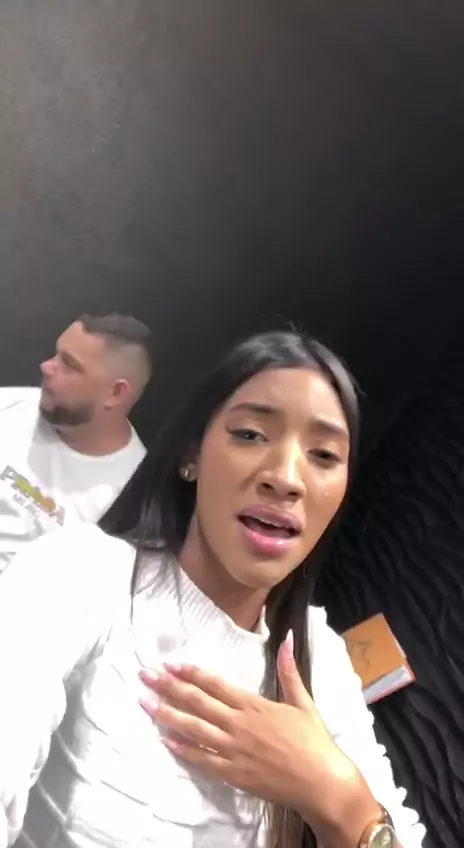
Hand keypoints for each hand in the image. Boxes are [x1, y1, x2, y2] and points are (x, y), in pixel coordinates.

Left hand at [140, 631, 378, 842]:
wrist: (322, 782)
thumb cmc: (314, 741)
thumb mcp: (303, 701)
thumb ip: (289, 670)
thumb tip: (288, 638)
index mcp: (255, 705)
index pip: (215, 684)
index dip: (191, 673)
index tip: (170, 664)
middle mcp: (240, 725)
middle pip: (197, 703)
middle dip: (169, 688)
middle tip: (145, 676)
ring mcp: (234, 751)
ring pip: (194, 730)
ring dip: (167, 715)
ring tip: (145, 704)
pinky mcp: (234, 774)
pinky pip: (202, 760)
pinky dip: (183, 750)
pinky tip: (165, 740)